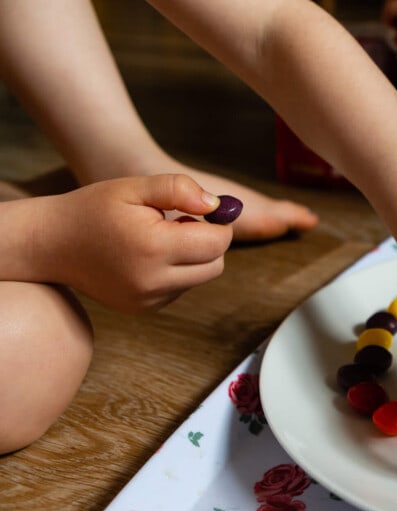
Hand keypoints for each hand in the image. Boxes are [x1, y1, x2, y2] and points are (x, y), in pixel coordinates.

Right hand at [38, 174, 233, 312]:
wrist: (50, 245)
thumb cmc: (92, 210)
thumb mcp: (133, 187)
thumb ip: (178, 189)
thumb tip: (217, 205)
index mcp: (153, 248)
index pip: (217, 243)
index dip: (218, 224)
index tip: (201, 210)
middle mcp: (153, 281)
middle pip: (215, 265)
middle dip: (209, 242)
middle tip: (181, 222)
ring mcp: (149, 300)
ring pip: (200, 278)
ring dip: (193, 258)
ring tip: (159, 237)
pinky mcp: (145, 308)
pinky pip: (180, 289)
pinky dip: (176, 272)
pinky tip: (147, 256)